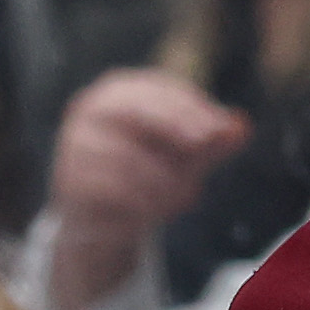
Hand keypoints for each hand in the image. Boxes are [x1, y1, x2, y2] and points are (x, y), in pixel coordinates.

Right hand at [43, 68, 250, 309]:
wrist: (102, 218)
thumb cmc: (149, 170)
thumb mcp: (188, 153)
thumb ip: (214, 140)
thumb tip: (242, 128)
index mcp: (120, 90)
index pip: (160, 90)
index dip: (193, 107)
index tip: (220, 128)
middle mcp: (91, 109)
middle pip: (138, 111)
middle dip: (176, 126)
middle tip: (206, 145)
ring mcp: (74, 144)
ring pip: (128, 157)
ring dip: (164, 179)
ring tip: (188, 195)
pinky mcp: (68, 182)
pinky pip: (111, 191)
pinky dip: (141, 202)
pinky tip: (159, 212)